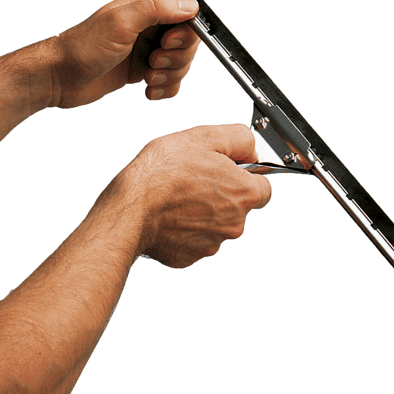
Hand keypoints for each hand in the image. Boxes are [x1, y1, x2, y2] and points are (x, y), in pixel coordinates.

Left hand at [51, 0, 201, 108]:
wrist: (61, 77)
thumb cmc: (82, 48)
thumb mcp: (121, 22)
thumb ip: (156, 9)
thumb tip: (189, 6)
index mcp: (146, 5)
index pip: (187, 15)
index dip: (183, 35)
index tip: (165, 44)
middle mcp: (150, 24)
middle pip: (188, 43)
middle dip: (175, 59)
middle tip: (152, 62)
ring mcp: (147, 47)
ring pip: (181, 64)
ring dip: (169, 76)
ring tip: (147, 77)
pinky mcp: (143, 67)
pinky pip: (170, 80)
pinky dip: (164, 88)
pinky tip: (147, 89)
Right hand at [114, 124, 272, 267]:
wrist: (130, 209)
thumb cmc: (162, 174)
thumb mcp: (205, 136)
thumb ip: (240, 139)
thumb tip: (251, 149)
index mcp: (243, 194)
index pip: (264, 186)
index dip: (246, 174)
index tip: (228, 169)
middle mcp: (234, 223)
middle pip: (239, 206)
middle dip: (222, 193)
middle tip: (196, 178)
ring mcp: (212, 243)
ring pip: (216, 223)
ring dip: (203, 210)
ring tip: (178, 194)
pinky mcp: (190, 256)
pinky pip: (194, 239)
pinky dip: (185, 227)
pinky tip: (170, 212)